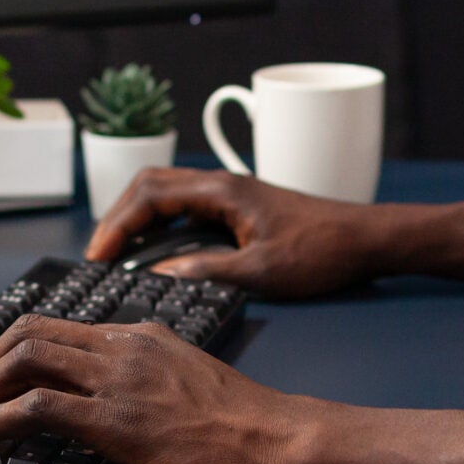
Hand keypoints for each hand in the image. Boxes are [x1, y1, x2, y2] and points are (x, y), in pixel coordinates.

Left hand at [0, 315, 327, 463]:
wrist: (281, 439)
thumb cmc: (248, 424)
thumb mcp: (190, 381)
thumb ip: (148, 377)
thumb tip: (108, 401)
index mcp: (141, 334)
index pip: (55, 326)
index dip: (7, 350)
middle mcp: (124, 345)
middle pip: (28, 335)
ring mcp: (120, 379)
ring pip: (25, 361)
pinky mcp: (118, 419)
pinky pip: (40, 407)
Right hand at [85, 167, 384, 298]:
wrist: (365, 238)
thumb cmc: (322, 251)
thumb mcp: (262, 271)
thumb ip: (207, 271)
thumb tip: (159, 277)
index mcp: (223, 192)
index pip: (151, 194)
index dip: (117, 224)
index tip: (98, 256)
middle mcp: (223, 186)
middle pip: (150, 185)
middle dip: (118, 217)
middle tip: (100, 255)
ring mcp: (231, 195)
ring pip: (167, 194)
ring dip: (138, 219)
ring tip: (118, 256)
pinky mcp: (240, 209)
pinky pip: (187, 208)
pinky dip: (162, 225)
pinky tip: (158, 254)